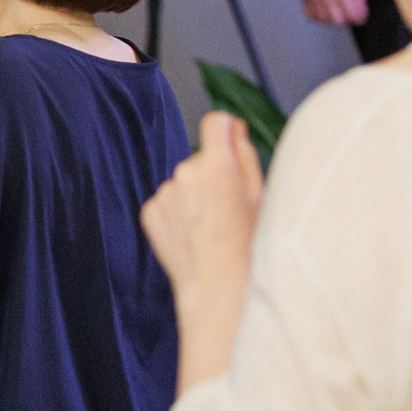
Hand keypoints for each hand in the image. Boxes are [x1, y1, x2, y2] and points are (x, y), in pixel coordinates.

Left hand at [141, 112, 266, 301]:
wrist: (218, 287)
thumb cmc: (247, 245)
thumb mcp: (261, 195)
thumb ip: (245, 154)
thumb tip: (233, 128)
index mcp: (216, 165)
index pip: (215, 123)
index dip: (226, 129)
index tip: (231, 138)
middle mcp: (184, 173)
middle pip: (200, 158)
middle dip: (213, 174)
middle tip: (229, 207)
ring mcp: (164, 194)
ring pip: (183, 183)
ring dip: (194, 195)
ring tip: (211, 227)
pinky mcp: (150, 212)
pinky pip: (167, 202)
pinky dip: (178, 213)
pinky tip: (194, 235)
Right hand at [295, 0, 367, 27]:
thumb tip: (362, 12)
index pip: (353, 15)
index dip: (360, 17)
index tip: (361, 14)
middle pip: (338, 21)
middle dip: (346, 19)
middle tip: (349, 11)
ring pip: (324, 20)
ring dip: (332, 19)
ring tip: (337, 10)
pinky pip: (311, 15)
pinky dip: (318, 16)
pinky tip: (324, 9)